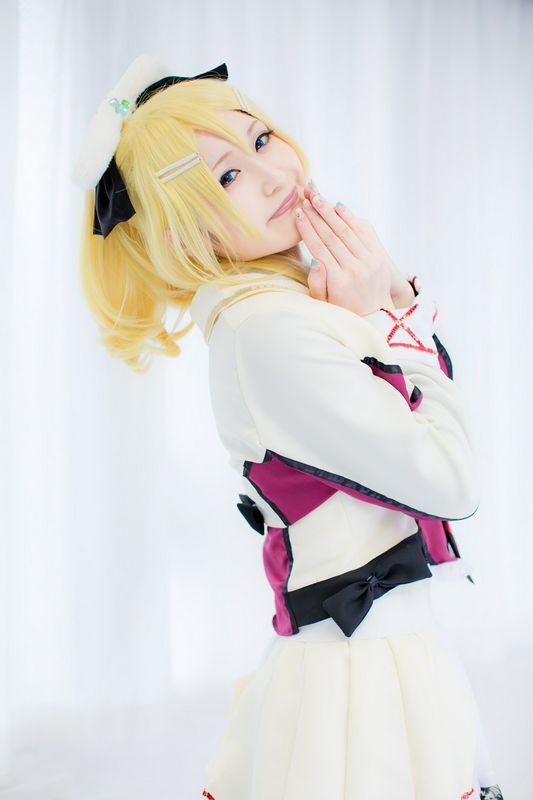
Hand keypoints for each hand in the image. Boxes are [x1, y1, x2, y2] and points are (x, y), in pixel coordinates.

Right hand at [295, 186, 394, 315]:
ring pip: (347, 230)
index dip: (307, 229)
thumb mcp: (324, 303)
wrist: (376, 313)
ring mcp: (370, 261)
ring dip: (331, 212)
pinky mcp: (379, 255)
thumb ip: (317, 283)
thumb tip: (314, 260)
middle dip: (317, 215)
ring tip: (318, 196)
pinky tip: (338, 206)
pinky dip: (350, 217)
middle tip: (306, 198)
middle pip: (332, 236)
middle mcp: (356, 269)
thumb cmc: (344, 307)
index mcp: (339, 282)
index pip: (320, 249)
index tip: (298, 214)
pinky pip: (363, 231)